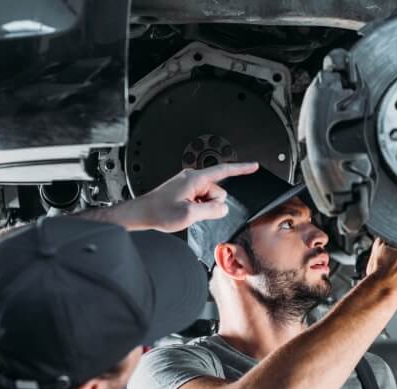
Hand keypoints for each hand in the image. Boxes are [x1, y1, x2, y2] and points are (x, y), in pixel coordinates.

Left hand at [113, 162, 258, 231]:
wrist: (143, 213)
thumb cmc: (160, 212)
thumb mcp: (189, 214)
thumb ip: (211, 210)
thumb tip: (223, 208)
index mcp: (195, 179)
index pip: (224, 171)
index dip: (241, 169)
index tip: (254, 166)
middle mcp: (193, 178)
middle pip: (218, 190)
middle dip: (212, 203)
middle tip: (195, 210)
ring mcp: (188, 184)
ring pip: (210, 197)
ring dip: (203, 207)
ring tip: (187, 211)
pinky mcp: (184, 190)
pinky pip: (201, 199)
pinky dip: (197, 207)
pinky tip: (184, 210)